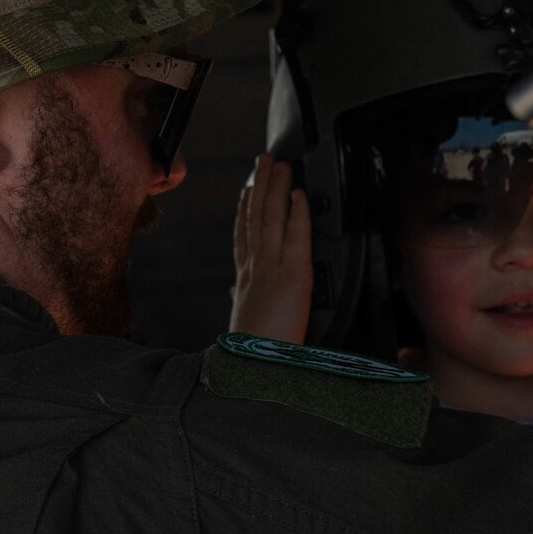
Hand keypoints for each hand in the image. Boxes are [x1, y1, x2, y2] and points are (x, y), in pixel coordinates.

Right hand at [230, 153, 313, 342]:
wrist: (252, 372)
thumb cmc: (252, 355)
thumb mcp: (241, 324)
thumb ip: (239, 303)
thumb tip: (233, 296)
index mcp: (244, 282)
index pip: (242, 235)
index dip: (243, 208)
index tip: (246, 188)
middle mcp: (253, 270)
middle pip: (254, 217)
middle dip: (258, 185)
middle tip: (263, 161)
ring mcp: (271, 269)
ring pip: (270, 218)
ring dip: (275, 188)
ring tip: (280, 166)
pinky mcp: (293, 276)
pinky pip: (295, 237)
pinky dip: (297, 213)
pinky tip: (299, 195)